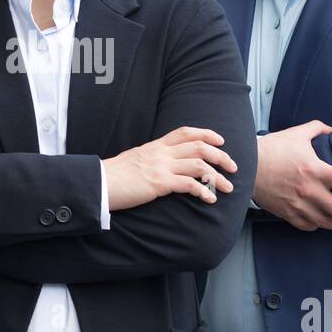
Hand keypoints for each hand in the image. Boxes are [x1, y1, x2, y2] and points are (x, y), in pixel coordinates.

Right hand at [101, 126, 236, 211]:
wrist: (99, 183)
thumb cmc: (113, 175)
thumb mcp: (135, 159)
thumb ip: (151, 158)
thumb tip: (162, 163)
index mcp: (156, 146)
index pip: (185, 132)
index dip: (206, 133)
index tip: (220, 140)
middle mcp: (161, 153)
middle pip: (199, 146)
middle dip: (221, 155)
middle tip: (233, 166)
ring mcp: (161, 167)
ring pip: (199, 165)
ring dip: (217, 176)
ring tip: (228, 187)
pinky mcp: (159, 183)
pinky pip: (189, 185)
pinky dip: (204, 191)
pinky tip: (210, 199)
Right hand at [253, 120, 331, 230]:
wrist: (246, 166)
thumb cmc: (273, 148)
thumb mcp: (298, 133)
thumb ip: (320, 130)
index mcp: (315, 170)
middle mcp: (309, 191)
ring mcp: (298, 205)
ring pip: (327, 222)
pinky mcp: (287, 213)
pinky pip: (309, 226)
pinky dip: (318, 225)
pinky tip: (322, 220)